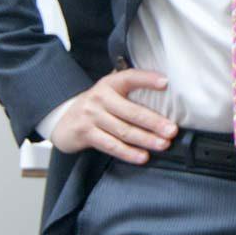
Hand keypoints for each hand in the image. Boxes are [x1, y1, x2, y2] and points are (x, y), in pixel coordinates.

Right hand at [50, 69, 176, 163]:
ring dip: (146, 139)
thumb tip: (166, 90)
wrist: (63, 119)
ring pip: (123, 130)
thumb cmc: (98, 106)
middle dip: (154, 122)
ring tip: (163, 144)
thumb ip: (131, 90)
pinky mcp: (85, 133)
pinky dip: (128, 153)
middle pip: (131, 111)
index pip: (130, 77)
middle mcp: (99, 98)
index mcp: (110, 84)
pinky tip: (142, 157)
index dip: (147, 79)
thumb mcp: (111, 92)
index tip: (165, 82)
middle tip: (172, 130)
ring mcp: (91, 116)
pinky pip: (111, 145)